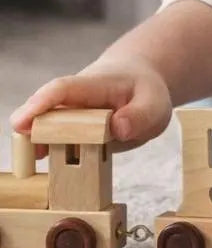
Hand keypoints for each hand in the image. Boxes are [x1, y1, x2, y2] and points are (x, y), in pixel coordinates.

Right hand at [10, 64, 172, 156]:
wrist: (137, 82)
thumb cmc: (143, 91)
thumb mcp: (154, 103)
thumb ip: (140, 115)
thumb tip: (119, 128)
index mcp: (94, 85)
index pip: (63, 90)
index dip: (41, 105)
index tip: (22, 123)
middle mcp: (73, 98)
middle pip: (46, 114)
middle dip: (36, 132)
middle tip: (39, 153)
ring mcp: (67, 114)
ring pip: (43, 130)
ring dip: (40, 146)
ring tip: (45, 161)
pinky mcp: (67, 130)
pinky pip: (52, 142)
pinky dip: (49, 154)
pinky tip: (52, 164)